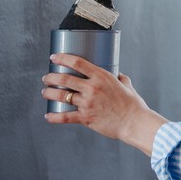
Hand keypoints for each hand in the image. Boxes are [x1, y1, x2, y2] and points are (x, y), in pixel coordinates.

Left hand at [43, 54, 165, 155]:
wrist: (134, 122)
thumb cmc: (133, 104)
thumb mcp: (127, 85)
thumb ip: (121, 79)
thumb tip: (118, 76)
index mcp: (102, 77)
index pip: (78, 63)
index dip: (63, 58)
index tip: (54, 57)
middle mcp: (92, 88)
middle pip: (65, 78)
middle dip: (52, 77)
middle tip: (47, 77)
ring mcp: (87, 103)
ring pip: (62, 95)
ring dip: (50, 93)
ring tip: (46, 92)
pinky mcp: (85, 118)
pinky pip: (65, 117)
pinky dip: (54, 116)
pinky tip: (48, 115)